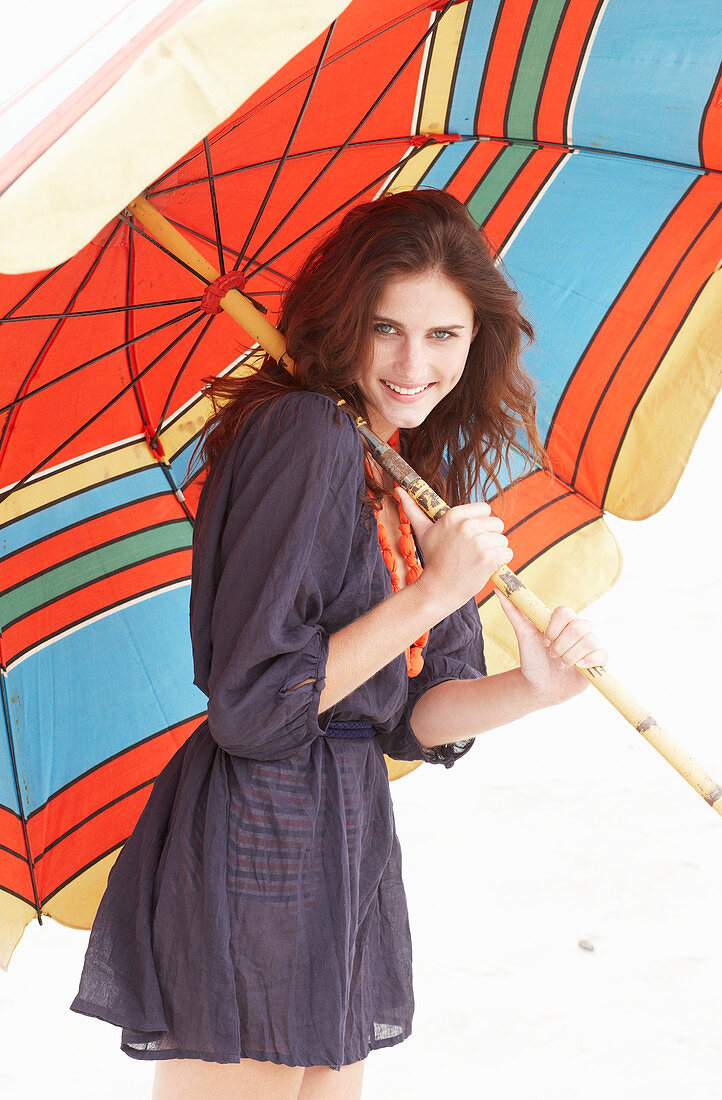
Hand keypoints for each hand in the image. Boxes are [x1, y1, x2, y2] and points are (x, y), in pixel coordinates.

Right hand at [396, 487, 512, 616]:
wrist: (437, 589)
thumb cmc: (432, 559)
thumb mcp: (422, 531)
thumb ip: (413, 509)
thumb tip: (398, 489)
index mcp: (455, 514)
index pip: (485, 509)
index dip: (480, 523)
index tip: (468, 537)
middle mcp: (467, 525)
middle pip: (497, 523)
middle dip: (488, 537)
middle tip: (471, 551)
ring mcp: (479, 541)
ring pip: (503, 540)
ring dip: (494, 551)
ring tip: (475, 560)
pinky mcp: (489, 557)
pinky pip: (507, 553)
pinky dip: (499, 562)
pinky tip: (483, 567)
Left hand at [495, 590, 607, 704]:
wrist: (540, 685)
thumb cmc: (532, 658)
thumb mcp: (523, 636)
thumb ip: (514, 612)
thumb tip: (498, 589)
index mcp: (562, 620)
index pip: (565, 612)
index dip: (554, 628)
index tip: (544, 641)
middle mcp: (579, 628)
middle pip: (578, 627)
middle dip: (560, 646)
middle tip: (552, 655)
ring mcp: (590, 643)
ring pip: (588, 641)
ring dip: (569, 657)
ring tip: (561, 664)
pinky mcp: (598, 659)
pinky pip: (602, 654)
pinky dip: (588, 661)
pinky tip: (577, 667)